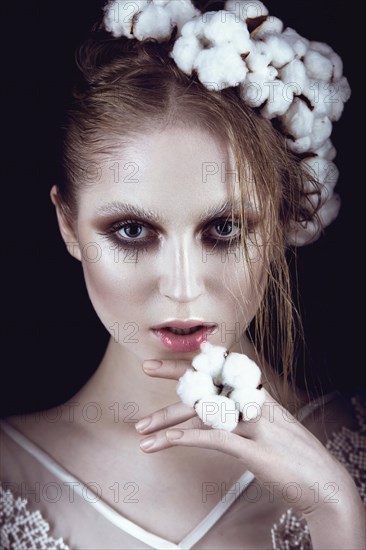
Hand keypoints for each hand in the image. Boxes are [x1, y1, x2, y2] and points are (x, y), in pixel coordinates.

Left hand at [136, 358, 358, 519]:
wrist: (326, 485)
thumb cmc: (293, 458)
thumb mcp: (266, 428)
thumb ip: (242, 414)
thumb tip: (215, 410)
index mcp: (258, 395)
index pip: (220, 370)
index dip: (193, 361)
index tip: (169, 356)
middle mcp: (256, 403)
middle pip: (209, 383)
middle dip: (175, 375)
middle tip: (145, 367)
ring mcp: (256, 424)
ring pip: (204, 412)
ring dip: (167, 420)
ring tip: (141, 430)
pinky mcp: (255, 449)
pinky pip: (212, 438)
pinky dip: (184, 439)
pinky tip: (163, 442)